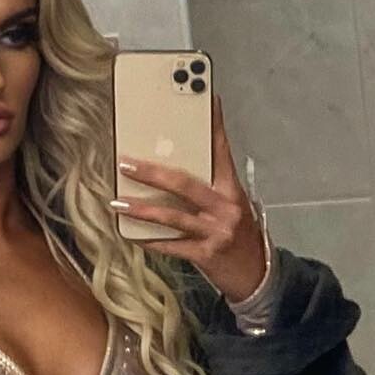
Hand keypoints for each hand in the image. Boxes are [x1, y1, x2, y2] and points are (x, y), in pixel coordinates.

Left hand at [108, 93, 266, 303]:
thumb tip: (170, 170)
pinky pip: (172, 246)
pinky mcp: (206, 255)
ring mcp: (216, 232)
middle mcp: (226, 208)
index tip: (206, 98)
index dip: (214, 125)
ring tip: (118, 203)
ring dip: (142, 209)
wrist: (256, 276)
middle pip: (185, 183)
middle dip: (152, 173)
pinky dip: (151, 240)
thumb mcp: (231, 206)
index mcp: (232, 190)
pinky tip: (131, 235)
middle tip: (125, 163)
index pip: (221, 151)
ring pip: (173, 216)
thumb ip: (208, 188)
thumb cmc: (239, 236)